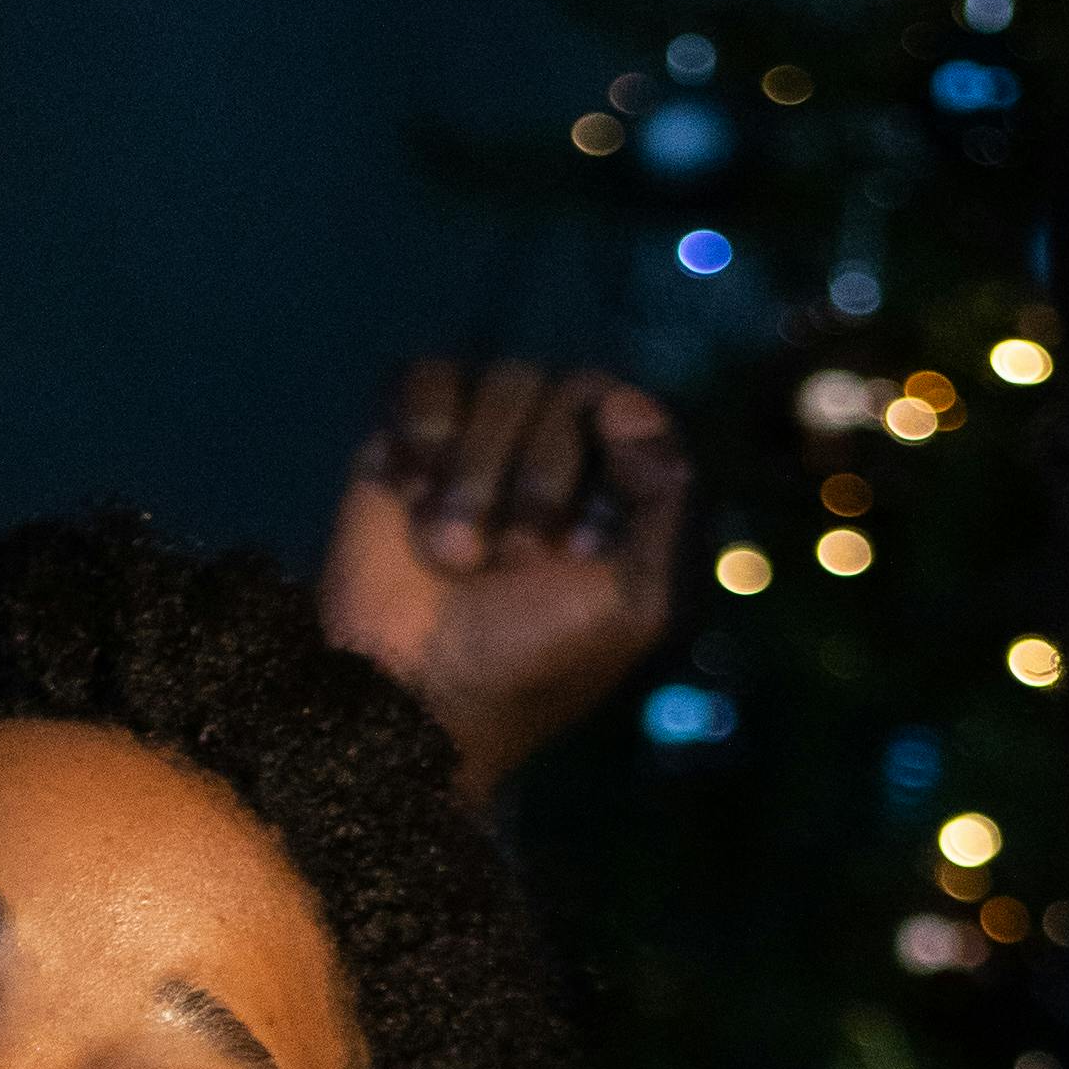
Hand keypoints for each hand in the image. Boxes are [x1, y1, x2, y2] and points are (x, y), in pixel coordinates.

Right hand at [322, 358, 687, 806]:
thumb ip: (662, 503)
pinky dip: (422, 428)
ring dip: (478, 472)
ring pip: (501, 380)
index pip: (629, 409)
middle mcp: (551, 455)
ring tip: (452, 550)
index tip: (578, 543)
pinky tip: (408, 492)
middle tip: (509, 562)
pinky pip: (426, 378)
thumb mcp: (633, 604)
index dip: (606, 462)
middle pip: (567, 388)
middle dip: (540, 479)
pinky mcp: (406, 442)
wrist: (412, 691)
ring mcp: (478, 444)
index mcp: (613, 491)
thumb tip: (627, 403)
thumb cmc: (530, 661)